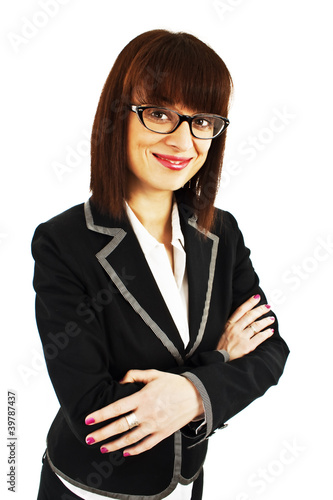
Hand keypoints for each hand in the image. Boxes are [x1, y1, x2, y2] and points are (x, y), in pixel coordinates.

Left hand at [85, 369, 203, 456]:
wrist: (196, 396)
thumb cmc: (174, 383)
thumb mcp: (154, 373)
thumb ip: (135, 375)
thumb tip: (120, 380)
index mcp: (143, 397)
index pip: (117, 408)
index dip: (101, 415)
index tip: (88, 420)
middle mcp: (147, 413)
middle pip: (120, 426)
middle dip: (102, 434)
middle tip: (89, 438)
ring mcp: (155, 426)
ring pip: (130, 439)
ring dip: (114, 445)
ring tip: (102, 448)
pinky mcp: (162, 434)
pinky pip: (145, 445)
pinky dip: (134, 450)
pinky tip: (124, 452)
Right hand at [216, 294, 274, 360]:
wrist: (218, 360)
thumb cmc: (221, 346)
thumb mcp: (223, 331)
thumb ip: (232, 324)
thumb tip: (244, 317)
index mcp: (229, 324)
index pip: (241, 310)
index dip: (250, 302)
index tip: (257, 297)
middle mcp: (235, 329)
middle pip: (250, 316)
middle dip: (261, 310)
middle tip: (268, 307)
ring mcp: (241, 337)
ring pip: (256, 326)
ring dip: (265, 321)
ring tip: (271, 319)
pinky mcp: (247, 347)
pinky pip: (259, 337)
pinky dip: (266, 334)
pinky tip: (270, 331)